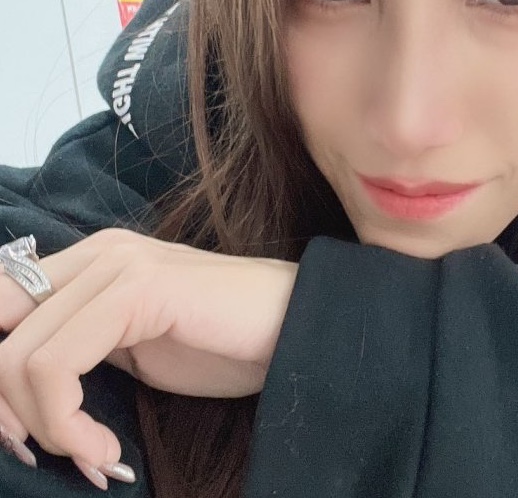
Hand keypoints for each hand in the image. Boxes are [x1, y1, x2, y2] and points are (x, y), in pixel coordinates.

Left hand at [0, 229, 297, 486]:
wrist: (295, 329)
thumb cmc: (221, 345)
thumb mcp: (130, 347)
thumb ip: (77, 348)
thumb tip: (15, 395)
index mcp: (91, 262)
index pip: (0, 307)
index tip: (24, 438)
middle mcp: (97, 253)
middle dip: (6, 411)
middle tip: (52, 455)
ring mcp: (118, 266)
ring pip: (20, 355)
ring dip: (44, 427)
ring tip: (96, 457)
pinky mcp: (140, 289)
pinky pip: (59, 365)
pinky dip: (66, 423)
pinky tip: (107, 451)